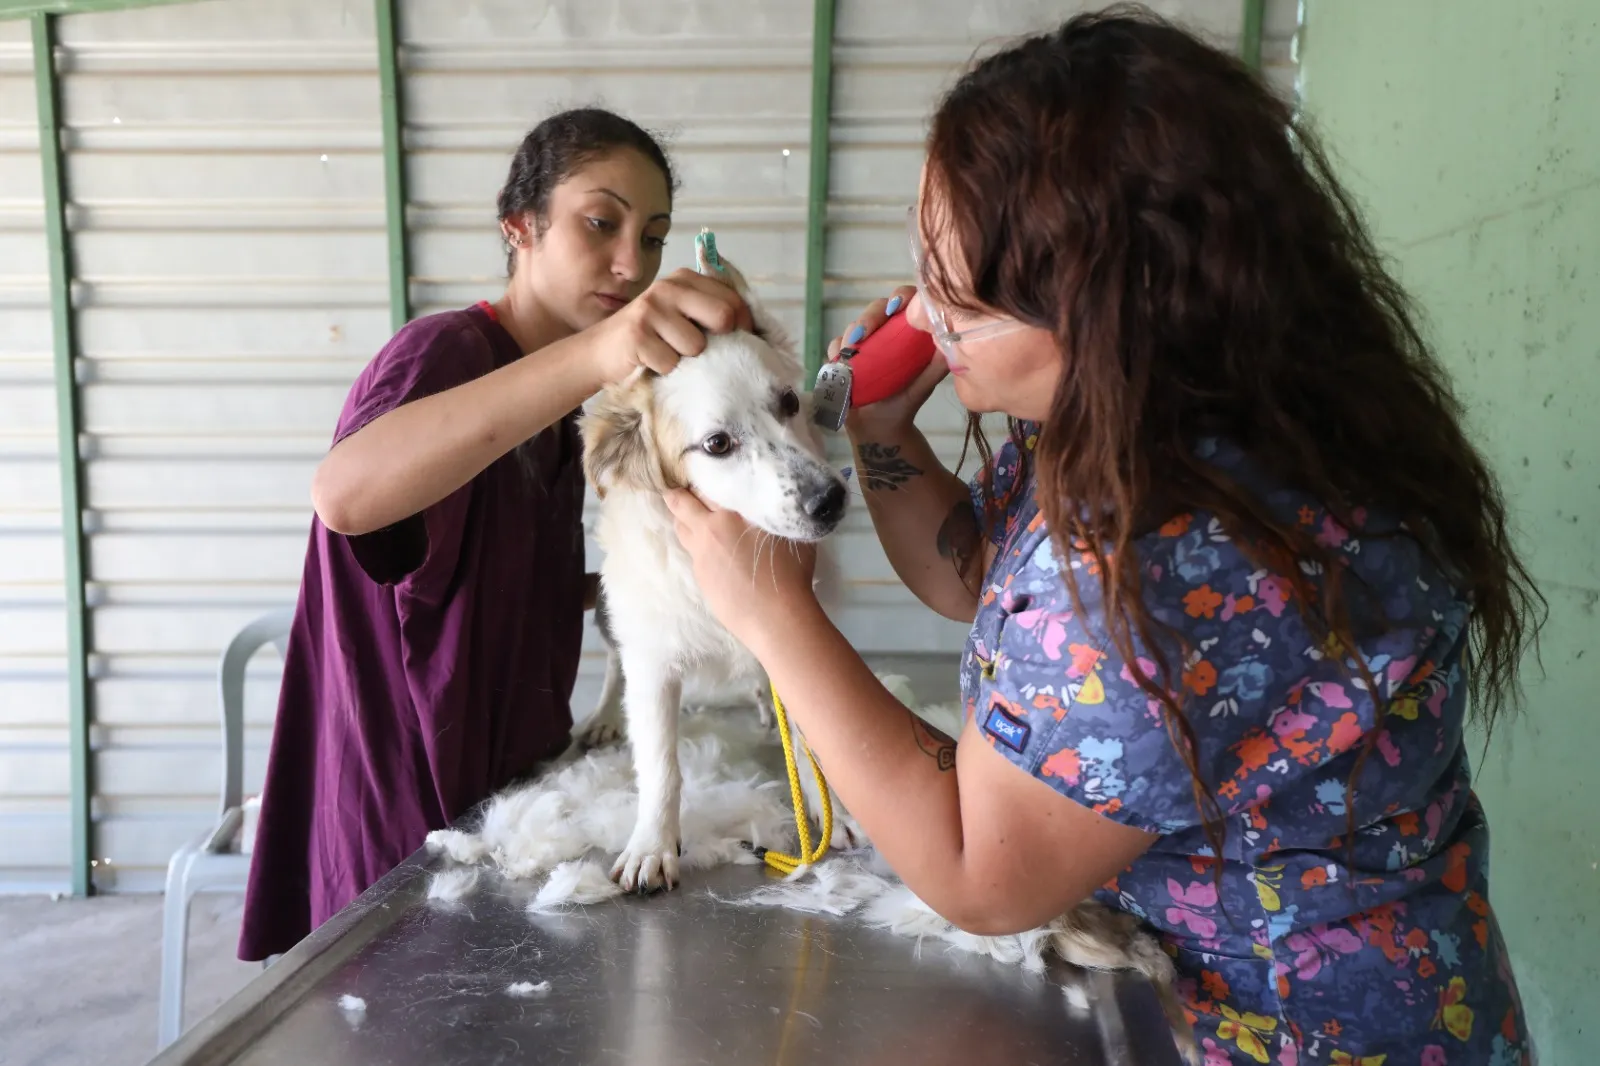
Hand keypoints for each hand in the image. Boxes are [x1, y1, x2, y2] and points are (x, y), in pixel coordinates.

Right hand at [595, 268, 754, 384]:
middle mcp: (668, 287)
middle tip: (695, 348)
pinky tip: (650, 361)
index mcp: (684, 278)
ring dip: (685, 359)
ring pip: (697, 346)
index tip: (733, 340)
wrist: (601, 351)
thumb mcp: (681, 313)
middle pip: (723, 317)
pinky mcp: (637, 335)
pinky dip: (664, 370)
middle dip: (716, 341)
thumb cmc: (651, 336)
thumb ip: (711, 309)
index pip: (734, 300)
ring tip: (665, 352)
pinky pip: (672, 363)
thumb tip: (752, 325)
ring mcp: (651, 309)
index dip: (742, 325)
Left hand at [661, 488, 818, 647]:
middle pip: (679, 506)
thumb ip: (774, 512)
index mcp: (727, 515)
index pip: (700, 487)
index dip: (697, 476)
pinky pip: (695, 556)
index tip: (698, 469)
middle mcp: (706, 533)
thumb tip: (778, 502)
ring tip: (696, 517)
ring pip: (682, 531)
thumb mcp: (788, 531)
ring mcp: (700, 559)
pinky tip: (718, 553)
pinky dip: (701, 548)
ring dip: (685, 521)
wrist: (776, 619)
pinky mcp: (702, 581)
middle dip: (677, 495)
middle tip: (681, 487)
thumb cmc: (788, 571)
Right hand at [827, 285, 950, 438]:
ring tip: (851, 348)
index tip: (896, 306)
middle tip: (865, 332)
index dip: (901, 296)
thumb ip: (937, 365)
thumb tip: (954, 342)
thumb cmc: (906, 402)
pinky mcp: (841, 358)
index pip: (905, 303)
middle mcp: (883, 333)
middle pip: (876, 310)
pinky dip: (835, 352)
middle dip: (869, 317)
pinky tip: (838, 360)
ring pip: (853, 326)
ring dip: (851, 333)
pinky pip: (835, 347)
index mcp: (905, 333)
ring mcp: (861, 345)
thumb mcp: (925, 384)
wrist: (882, 429)